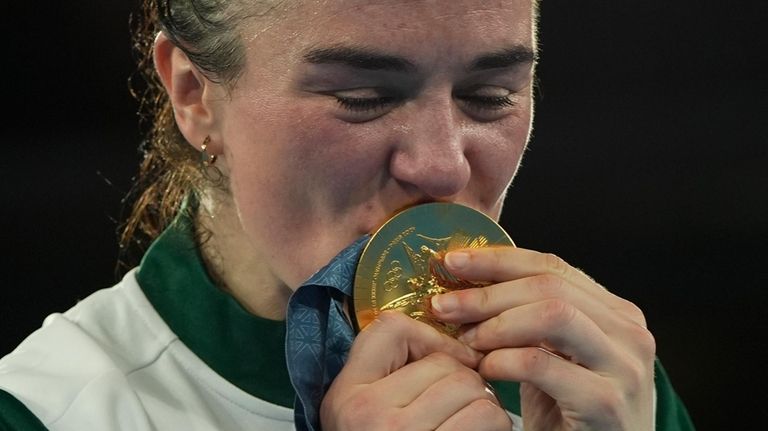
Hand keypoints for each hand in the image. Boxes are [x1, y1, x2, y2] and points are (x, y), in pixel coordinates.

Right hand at [320, 311, 513, 430]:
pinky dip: (493, 427)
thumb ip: (390, 372)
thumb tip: (456, 346)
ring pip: (474, 390)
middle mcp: (370, 414)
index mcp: (347, 395)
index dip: (429, 339)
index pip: (391, 329)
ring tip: (467, 425)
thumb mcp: (363, 412)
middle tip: (457, 408)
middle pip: (446, 365)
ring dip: (483, 406)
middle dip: (463, 382)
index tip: (442, 361)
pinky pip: (489, 419)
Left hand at [430, 247, 655, 430]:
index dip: (497, 260)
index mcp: (614, 313)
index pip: (551, 266)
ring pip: (553, 314)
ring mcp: (623, 367)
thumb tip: (466, 283)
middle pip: (549, 285)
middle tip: (444, 305)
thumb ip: (527, 318)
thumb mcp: (551, 355)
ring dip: (496, 323)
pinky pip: (541, 364)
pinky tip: (484, 371)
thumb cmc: (568, 414)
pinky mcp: (607, 403)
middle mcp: (629, 332)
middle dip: (487, 292)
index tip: (452, 262)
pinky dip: (503, 361)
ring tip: (466, 341)